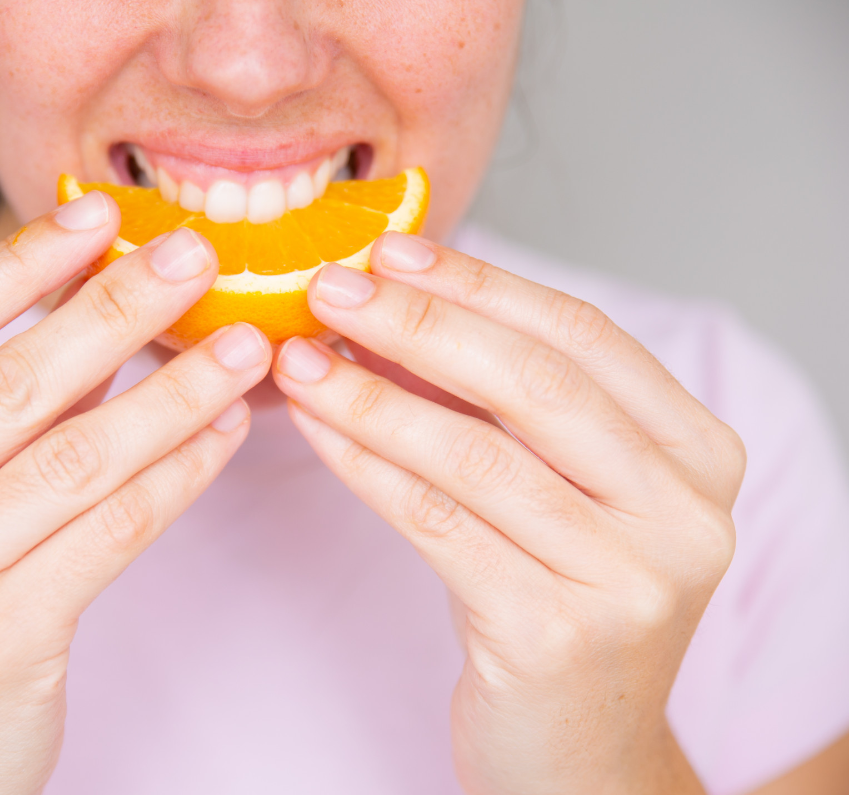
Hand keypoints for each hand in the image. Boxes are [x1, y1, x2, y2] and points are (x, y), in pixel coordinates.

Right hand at [0, 192, 271, 793]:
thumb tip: (89, 307)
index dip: (17, 266)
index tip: (95, 216)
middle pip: (8, 387)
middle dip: (115, 311)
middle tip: (194, 257)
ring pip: (75, 457)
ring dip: (173, 391)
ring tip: (242, 345)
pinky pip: (113, 530)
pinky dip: (180, 473)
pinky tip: (224, 433)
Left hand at [272, 233, 745, 793]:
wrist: (581, 752)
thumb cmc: (562, 601)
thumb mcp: (568, 495)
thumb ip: (515, 410)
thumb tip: (401, 306)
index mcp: (698, 455)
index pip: (584, 339)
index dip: (481, 286)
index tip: (391, 253)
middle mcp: (684, 512)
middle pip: (537, 385)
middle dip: (421, 324)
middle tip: (331, 288)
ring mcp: (629, 578)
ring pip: (478, 455)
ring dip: (373, 396)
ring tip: (300, 358)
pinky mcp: (557, 633)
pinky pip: (439, 523)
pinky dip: (368, 465)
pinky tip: (318, 429)